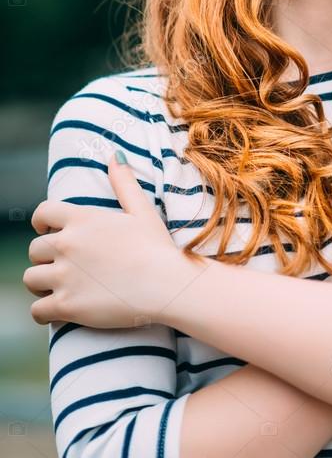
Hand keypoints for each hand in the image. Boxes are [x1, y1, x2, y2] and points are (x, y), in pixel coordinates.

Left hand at [22, 152, 198, 327]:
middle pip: (35, 249)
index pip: (42, 213)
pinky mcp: (66, 306)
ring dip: (42, 283)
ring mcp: (65, 276)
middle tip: (63, 264)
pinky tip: (57, 309)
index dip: (41, 222)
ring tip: (58, 287)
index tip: (46, 230)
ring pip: (31, 278)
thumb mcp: (141, 210)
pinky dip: (43, 311)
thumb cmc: (157, 247)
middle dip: (45, 256)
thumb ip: (124, 182)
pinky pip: (37, 310)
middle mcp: (67, 244)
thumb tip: (115, 155)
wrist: (165, 284)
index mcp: (82, 219)